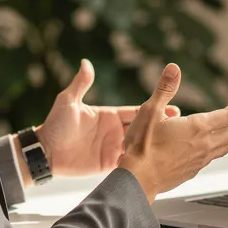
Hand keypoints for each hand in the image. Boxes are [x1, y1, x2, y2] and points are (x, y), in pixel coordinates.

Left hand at [35, 59, 178, 176]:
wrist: (45, 152)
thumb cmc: (55, 124)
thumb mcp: (68, 102)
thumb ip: (80, 84)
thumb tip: (86, 63)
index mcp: (109, 115)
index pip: (136, 111)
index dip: (154, 109)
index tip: (171, 107)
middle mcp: (115, 131)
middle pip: (143, 128)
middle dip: (161, 128)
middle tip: (182, 127)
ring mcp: (113, 148)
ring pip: (140, 146)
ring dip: (155, 146)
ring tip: (175, 147)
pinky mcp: (109, 164)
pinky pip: (129, 163)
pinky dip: (142, 163)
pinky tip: (157, 164)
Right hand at [118, 64, 227, 201]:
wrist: (138, 178)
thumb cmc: (142, 146)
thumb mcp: (150, 110)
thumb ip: (165, 88)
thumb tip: (174, 68)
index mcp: (197, 127)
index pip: (227, 116)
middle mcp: (203, 144)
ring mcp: (200, 160)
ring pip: (225, 147)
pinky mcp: (192, 171)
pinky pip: (211, 159)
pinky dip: (218, 150)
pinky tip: (212, 150)